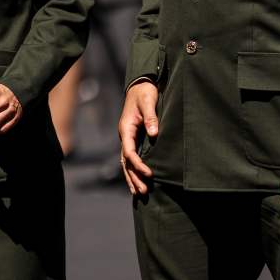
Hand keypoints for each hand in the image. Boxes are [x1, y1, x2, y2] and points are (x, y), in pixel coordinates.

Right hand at [118, 81, 157, 195]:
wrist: (140, 85)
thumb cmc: (145, 93)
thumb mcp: (148, 102)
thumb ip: (151, 118)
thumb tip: (154, 134)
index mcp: (126, 128)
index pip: (129, 151)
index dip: (138, 164)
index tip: (149, 174)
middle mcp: (125, 135)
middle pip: (125, 161)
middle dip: (133, 177)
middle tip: (143, 192)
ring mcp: (128, 138)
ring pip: (126, 162)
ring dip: (132, 177)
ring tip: (139, 193)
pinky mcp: (134, 139)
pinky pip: (131, 158)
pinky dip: (134, 171)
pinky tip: (138, 181)